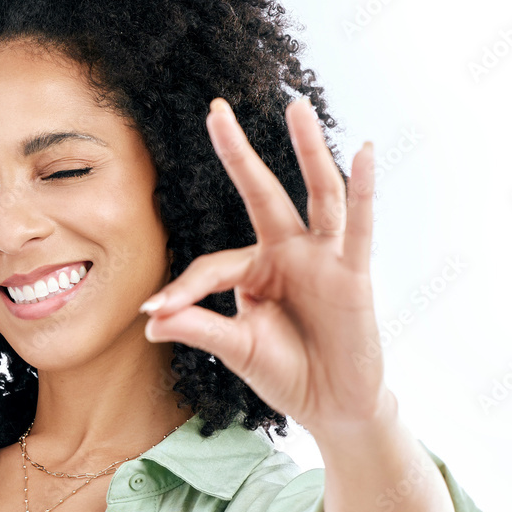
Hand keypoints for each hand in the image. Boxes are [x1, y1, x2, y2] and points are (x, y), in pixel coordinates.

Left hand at [140, 96, 387, 438]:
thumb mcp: (235, 349)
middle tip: (215, 109)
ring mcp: (322, 259)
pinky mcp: (353, 274)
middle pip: (260, 194)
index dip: (183, 289)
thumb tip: (148, 321)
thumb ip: (197, 329)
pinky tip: (364, 153)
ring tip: (296, 107)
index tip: (153, 311)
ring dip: (307, 152)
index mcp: (253, 271)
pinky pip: (358, 228)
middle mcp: (287, 254)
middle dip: (238, 154)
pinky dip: (363, 191)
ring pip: (316, 196)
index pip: (212, 267)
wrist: (333, 405)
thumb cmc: (284, 372)